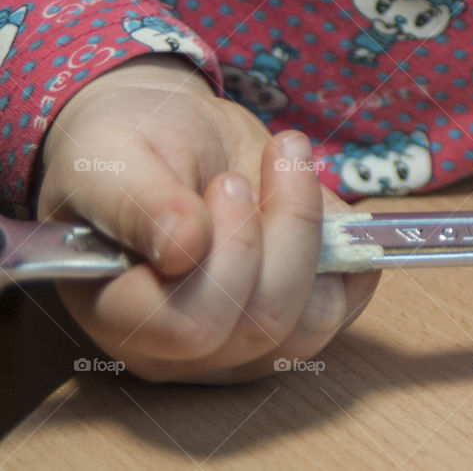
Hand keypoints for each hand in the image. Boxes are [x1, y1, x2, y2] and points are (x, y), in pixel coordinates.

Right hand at [38, 54, 379, 382]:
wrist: (171, 136)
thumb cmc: (126, 146)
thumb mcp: (112, 156)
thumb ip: (138, 204)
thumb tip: (183, 247)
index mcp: (119, 316)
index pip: (190, 325)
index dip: (228, 256)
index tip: (228, 182)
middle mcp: (182, 349)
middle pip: (263, 322)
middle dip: (282, 230)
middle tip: (256, 167)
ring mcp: (245, 343)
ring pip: (314, 319)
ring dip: (311, 229)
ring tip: (283, 164)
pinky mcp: (296, 320)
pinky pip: (348, 300)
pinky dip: (348, 243)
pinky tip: (317, 196)